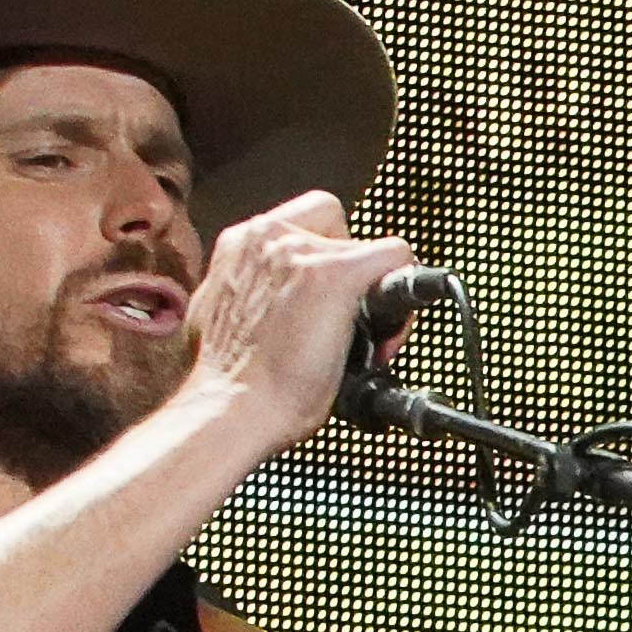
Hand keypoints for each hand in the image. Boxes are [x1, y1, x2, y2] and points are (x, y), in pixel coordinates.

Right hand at [172, 191, 413, 445]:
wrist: (232, 408)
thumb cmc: (230, 381)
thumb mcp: (223, 315)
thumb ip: (250, 293)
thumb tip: (274, 302)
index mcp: (240, 244)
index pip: (301, 223)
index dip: (325, 257)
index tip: (326, 301)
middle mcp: (267, 237)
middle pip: (337, 225)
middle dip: (351, 266)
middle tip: (352, 315)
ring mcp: (301, 253)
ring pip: (370, 247)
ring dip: (376, 291)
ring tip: (367, 340)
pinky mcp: (335, 276)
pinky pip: (398, 257)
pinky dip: (407, 296)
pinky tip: (390, 334)